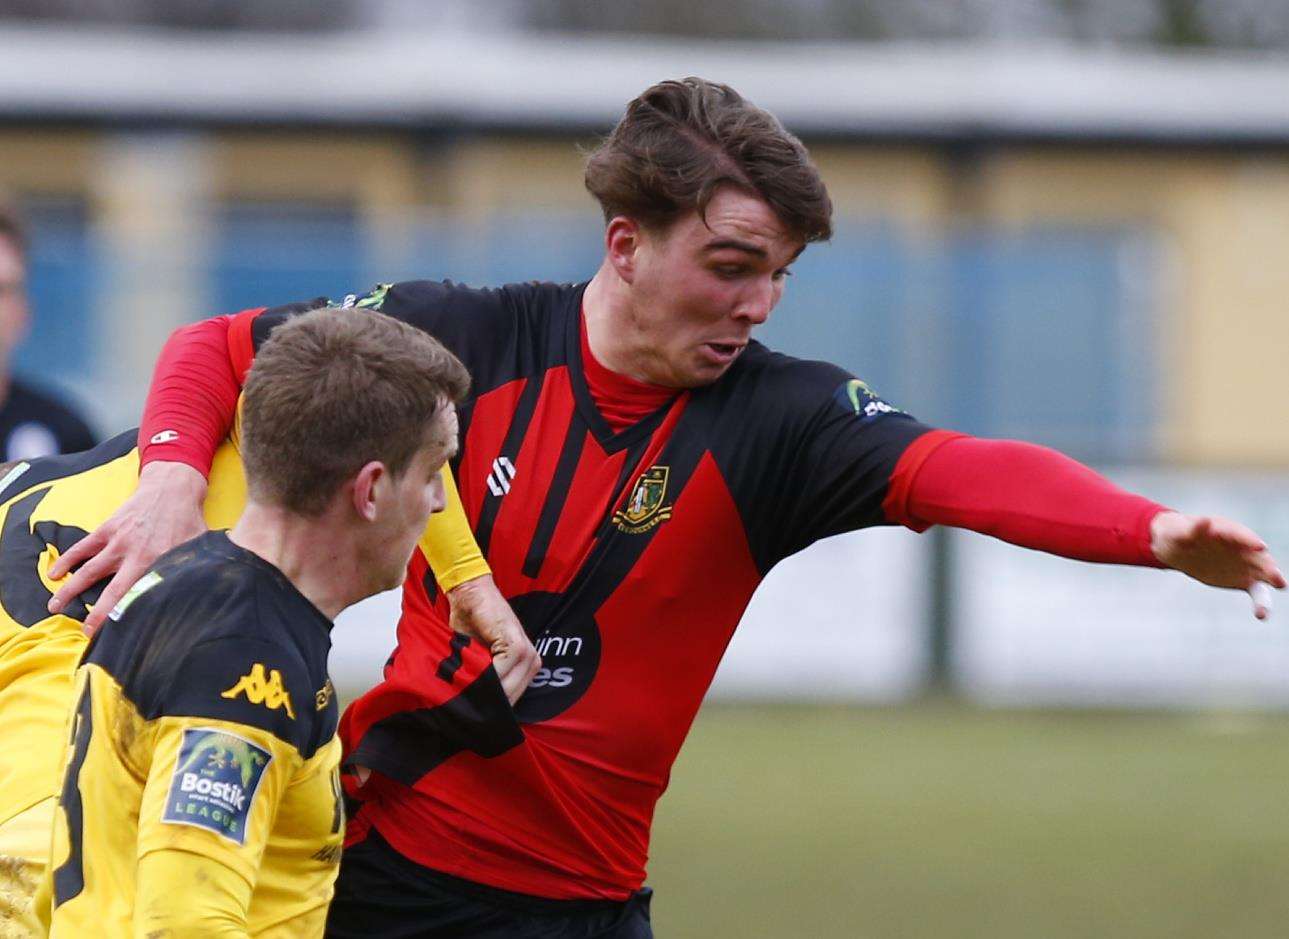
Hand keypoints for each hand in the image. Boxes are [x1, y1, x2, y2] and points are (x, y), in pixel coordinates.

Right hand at [48, 460, 208, 633]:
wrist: (172, 489)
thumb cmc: (188, 522)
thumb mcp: (198, 549)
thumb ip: (198, 571)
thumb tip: (210, 594)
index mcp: (159, 564)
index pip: (142, 597)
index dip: (131, 617)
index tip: (121, 637)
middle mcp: (135, 556)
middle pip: (112, 592)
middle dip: (97, 615)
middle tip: (84, 633)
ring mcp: (118, 542)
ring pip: (88, 570)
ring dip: (69, 589)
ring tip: (53, 606)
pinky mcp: (107, 529)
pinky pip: (82, 548)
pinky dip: (66, 560)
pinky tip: (54, 574)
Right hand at [447, 574, 539, 703]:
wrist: (470, 595)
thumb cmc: (470, 627)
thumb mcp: (477, 661)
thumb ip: (481, 682)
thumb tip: (472, 712)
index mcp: (526, 667)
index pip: (510, 701)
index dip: (490, 711)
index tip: (469, 717)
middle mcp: (531, 662)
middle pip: (510, 699)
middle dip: (487, 706)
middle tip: (461, 709)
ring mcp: (527, 654)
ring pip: (506, 690)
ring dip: (484, 693)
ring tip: (462, 693)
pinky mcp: (516, 645)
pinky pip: (500, 673)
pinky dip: (484, 678)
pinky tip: (468, 675)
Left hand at [1150, 511, 1285, 619]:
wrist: (1176, 546)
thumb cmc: (1176, 533)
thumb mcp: (1177, 531)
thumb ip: (1192, 530)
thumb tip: (1204, 522)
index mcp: (1224, 529)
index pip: (1239, 534)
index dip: (1249, 540)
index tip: (1260, 547)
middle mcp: (1240, 545)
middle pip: (1257, 553)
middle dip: (1267, 562)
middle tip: (1275, 575)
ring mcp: (1244, 562)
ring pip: (1263, 572)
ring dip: (1272, 579)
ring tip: (1281, 585)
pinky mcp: (1243, 579)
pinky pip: (1256, 591)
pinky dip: (1261, 602)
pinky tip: (1262, 615)